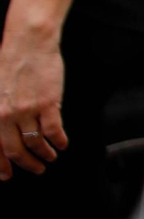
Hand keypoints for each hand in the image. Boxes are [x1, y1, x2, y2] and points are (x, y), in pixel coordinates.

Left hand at [0, 34, 65, 178]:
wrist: (28, 43)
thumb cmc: (8, 61)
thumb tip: (0, 130)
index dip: (1, 166)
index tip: (7, 175)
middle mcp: (6, 116)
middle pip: (15, 150)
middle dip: (27, 164)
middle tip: (36, 169)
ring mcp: (27, 110)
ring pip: (35, 143)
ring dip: (44, 154)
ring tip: (51, 157)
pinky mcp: (48, 103)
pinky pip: (54, 130)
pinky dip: (59, 141)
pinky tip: (63, 144)